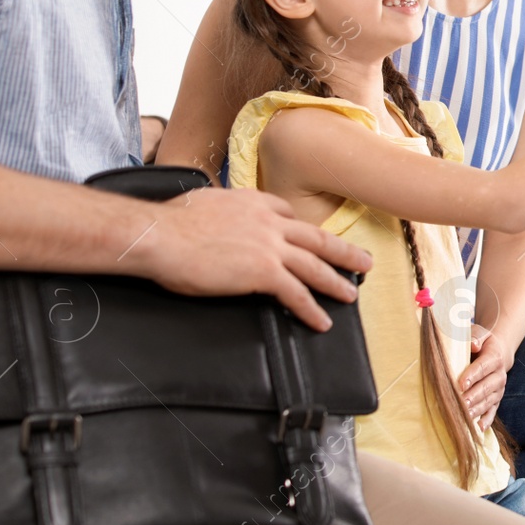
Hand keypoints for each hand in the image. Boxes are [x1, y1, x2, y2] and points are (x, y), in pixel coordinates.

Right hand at [131, 187, 371, 332]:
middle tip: (363, 262)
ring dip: (336, 282)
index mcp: (253, 202)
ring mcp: (269, 246)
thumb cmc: (170, 223)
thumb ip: (220, 210)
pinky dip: (311, 309)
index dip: (302, 228)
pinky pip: (296, 293)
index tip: (312, 238)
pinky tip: (321, 321)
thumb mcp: (203, 203)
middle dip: (342, 252)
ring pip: (314, 265)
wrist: (160, 235)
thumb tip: (213, 215)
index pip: (287, 213)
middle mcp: (268, 221)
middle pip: (316, 238)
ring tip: (351, 294)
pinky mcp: (263, 271)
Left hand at [460, 324, 508, 429]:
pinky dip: (487, 419)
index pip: (483, 367)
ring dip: (477, 408)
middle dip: (474, 395)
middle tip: (461, 402)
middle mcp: (499, 374)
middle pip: (487, 386)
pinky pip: (493, 410)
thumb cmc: (482, 342)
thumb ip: (475, 336)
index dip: (472, 375)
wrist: (497, 351)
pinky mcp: (496, 399)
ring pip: (489, 400)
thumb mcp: (480, 333)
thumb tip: (473, 345)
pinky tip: (479, 427)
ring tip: (466, 415)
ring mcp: (499, 388)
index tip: (461, 383)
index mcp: (495, 357)